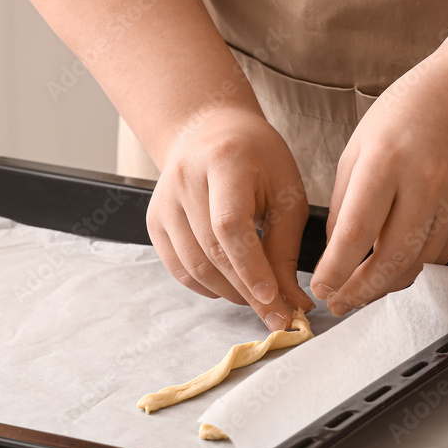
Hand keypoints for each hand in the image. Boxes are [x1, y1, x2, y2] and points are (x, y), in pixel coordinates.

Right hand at [147, 107, 314, 330]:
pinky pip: (178, 268)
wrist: (210, 132)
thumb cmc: (258, 160)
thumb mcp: (285, 192)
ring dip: (228, 292)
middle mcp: (185, 180)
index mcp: (224, 163)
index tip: (274, 301)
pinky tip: (230, 286)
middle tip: (277, 315)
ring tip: (256, 298)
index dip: (251, 268)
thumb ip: (286, 248)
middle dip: (246, 291)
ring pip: (193, 266)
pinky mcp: (155, 220)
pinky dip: (206, 286)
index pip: (230, 226)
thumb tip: (292, 303)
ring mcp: (164, 201)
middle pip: (211, 251)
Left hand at [310, 54, 447, 315]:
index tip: (321, 287)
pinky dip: (417, 261)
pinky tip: (402, 254)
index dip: (335, 270)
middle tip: (340, 302)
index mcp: (385, 163)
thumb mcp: (361, 144)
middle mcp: (423, 185)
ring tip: (366, 283)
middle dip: (360, 292)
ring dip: (388, 281)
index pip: (354, 233)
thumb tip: (336, 248)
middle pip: (390, 261)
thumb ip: (344, 199)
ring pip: (417, 264)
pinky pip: (440, 254)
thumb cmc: (413, 110)